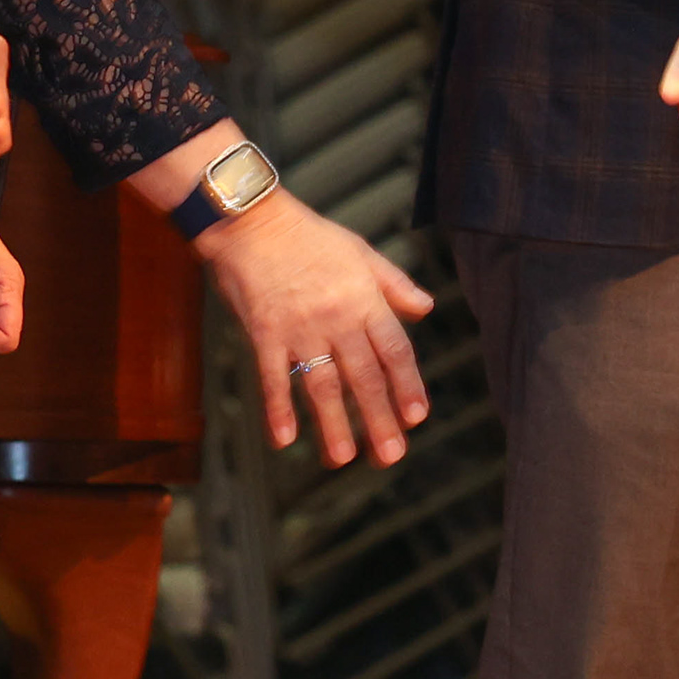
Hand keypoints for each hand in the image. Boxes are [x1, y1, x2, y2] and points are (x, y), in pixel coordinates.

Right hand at [194, 188, 436, 469]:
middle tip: (390, 455)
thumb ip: (395, 284)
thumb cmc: (308, 234)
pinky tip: (284, 440)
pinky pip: (272, 377)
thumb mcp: (360, 252)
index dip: (408, 385)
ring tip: (343, 459)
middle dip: (379, 419)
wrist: (251, 220)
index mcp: (364, 298)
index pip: (394, 350)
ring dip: (333, 425)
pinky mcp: (264, 332)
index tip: (417, 417)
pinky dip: (278, 409)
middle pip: (364, 376)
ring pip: (322, 384)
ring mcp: (299, 327)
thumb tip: (426, 308)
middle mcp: (337, 317)